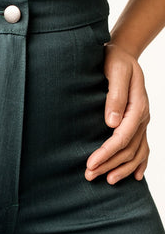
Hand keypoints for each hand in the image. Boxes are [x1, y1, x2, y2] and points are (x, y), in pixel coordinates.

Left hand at [84, 42, 150, 183]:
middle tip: (89, 175)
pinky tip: (134, 176)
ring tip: (107, 180)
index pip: (123, 136)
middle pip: (128, 148)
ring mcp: (142, 121)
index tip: (91, 163)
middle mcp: (143, 116)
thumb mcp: (115, 70)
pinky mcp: (138, 123)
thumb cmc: (116, 60)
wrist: (123, 53)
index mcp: (138, 105)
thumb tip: (111, 122)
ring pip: (136, 151)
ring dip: (122, 168)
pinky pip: (143, 147)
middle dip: (109, 164)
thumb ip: (115, 95)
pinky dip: (140, 163)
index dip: (107, 152)